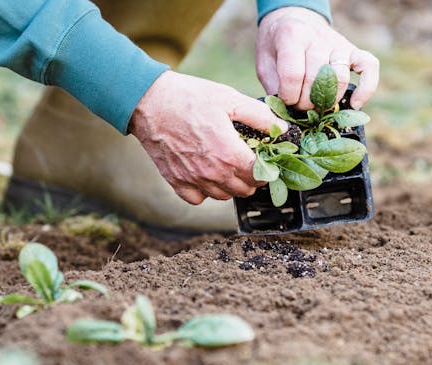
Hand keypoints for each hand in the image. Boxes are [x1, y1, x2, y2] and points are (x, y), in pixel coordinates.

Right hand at [128, 71, 286, 204]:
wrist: (150, 102)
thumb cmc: (189, 97)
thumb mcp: (230, 98)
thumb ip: (260, 116)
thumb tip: (281, 128)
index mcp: (229, 153)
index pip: (260, 176)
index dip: (268, 169)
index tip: (267, 160)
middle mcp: (213, 172)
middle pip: (244, 189)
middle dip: (253, 178)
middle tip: (250, 163)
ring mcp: (193, 179)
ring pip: (223, 196)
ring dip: (231, 186)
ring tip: (230, 167)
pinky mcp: (176, 181)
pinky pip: (198, 199)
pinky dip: (205, 192)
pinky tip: (207, 175)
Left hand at [257, 7, 379, 110]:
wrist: (293, 19)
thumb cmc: (277, 46)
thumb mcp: (264, 63)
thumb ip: (274, 86)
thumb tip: (287, 112)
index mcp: (292, 36)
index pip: (293, 75)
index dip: (288, 96)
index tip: (285, 100)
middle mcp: (318, 38)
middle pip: (318, 80)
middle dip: (306, 103)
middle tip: (298, 106)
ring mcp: (338, 44)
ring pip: (340, 78)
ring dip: (328, 100)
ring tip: (316, 106)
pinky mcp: (353, 50)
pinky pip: (370, 67)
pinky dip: (366, 88)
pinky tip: (355, 104)